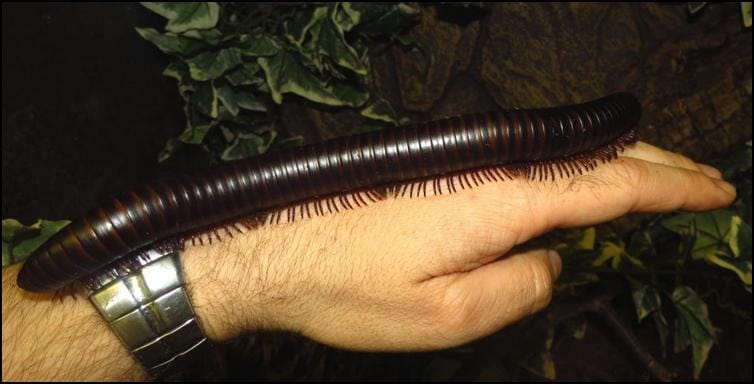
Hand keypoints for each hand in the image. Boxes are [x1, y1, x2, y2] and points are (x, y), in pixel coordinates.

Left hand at [183, 141, 735, 350]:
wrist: (272, 249)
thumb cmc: (348, 287)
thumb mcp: (445, 316)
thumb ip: (518, 287)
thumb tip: (549, 260)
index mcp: (499, 199)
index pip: (608, 187)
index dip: (668, 189)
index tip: (713, 192)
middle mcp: (487, 169)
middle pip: (592, 158)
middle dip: (655, 166)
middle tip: (701, 181)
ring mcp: (462, 164)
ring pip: (559, 157)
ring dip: (615, 163)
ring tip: (656, 177)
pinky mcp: (439, 171)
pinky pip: (524, 164)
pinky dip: (567, 171)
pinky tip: (575, 186)